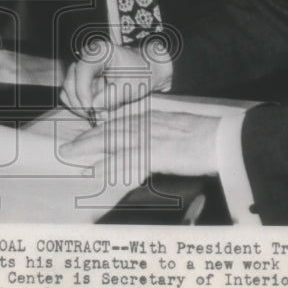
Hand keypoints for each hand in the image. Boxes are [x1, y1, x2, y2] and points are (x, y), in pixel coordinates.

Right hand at [60, 42, 171, 124]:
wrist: (147, 71)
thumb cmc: (142, 73)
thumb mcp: (133, 84)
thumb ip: (114, 95)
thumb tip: (94, 107)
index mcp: (100, 51)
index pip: (82, 71)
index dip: (82, 92)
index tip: (91, 109)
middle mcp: (87, 58)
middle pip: (70, 81)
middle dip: (80, 102)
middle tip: (95, 116)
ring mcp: (82, 70)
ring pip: (67, 90)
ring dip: (78, 106)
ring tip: (96, 115)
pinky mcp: (81, 81)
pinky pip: (70, 95)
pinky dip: (78, 106)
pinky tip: (93, 111)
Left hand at [61, 111, 219, 176]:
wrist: (220, 139)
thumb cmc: (204, 135)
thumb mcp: (176, 127)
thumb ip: (158, 132)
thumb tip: (148, 146)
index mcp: (151, 116)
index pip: (117, 122)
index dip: (98, 130)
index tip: (83, 137)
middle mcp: (146, 124)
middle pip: (109, 130)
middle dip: (86, 139)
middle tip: (67, 149)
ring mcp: (149, 138)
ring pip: (112, 141)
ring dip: (89, 149)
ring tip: (72, 157)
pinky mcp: (154, 153)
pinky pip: (126, 160)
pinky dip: (109, 165)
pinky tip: (95, 171)